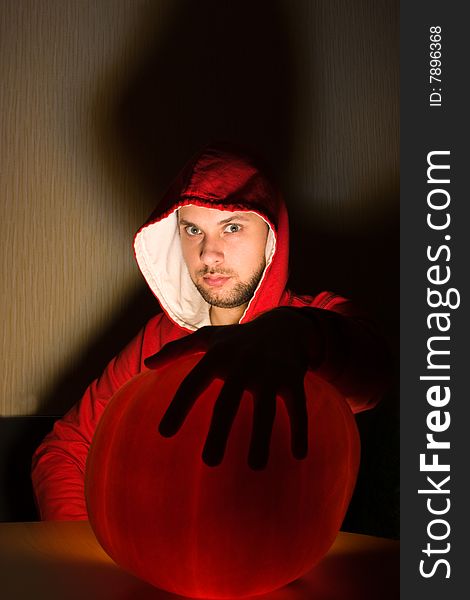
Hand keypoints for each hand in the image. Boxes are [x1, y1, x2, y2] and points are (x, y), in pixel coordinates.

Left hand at [145, 308, 320, 469]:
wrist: (283, 326)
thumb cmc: (238, 338)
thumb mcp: (208, 338)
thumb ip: (176, 350)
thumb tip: (146, 365)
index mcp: (218, 356)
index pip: (193, 383)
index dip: (179, 407)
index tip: (164, 433)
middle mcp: (243, 364)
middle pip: (228, 403)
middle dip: (220, 431)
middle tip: (210, 462)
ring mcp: (270, 372)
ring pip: (265, 410)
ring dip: (261, 438)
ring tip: (256, 467)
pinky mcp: (293, 378)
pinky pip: (298, 408)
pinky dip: (300, 430)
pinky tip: (299, 456)